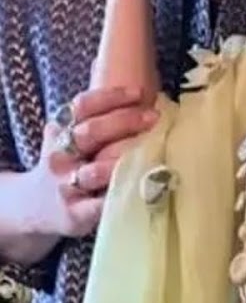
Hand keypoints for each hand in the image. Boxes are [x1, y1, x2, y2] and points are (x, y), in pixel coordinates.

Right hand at [28, 88, 157, 241]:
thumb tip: (129, 89)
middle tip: (153, 117)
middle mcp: (60, 156)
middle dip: (124, 122)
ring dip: (122, 160)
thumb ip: (91, 117)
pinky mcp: (75, 213)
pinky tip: (142, 189)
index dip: (110, 97)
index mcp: (60, 131)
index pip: (82, 107)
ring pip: (94, 171)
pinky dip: (119, 196)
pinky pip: (98, 205)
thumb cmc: (67, 166)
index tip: (139, 93)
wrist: (36, 207)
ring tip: (151, 152)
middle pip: (90, 133)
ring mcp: (66, 186)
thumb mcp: (68, 137)